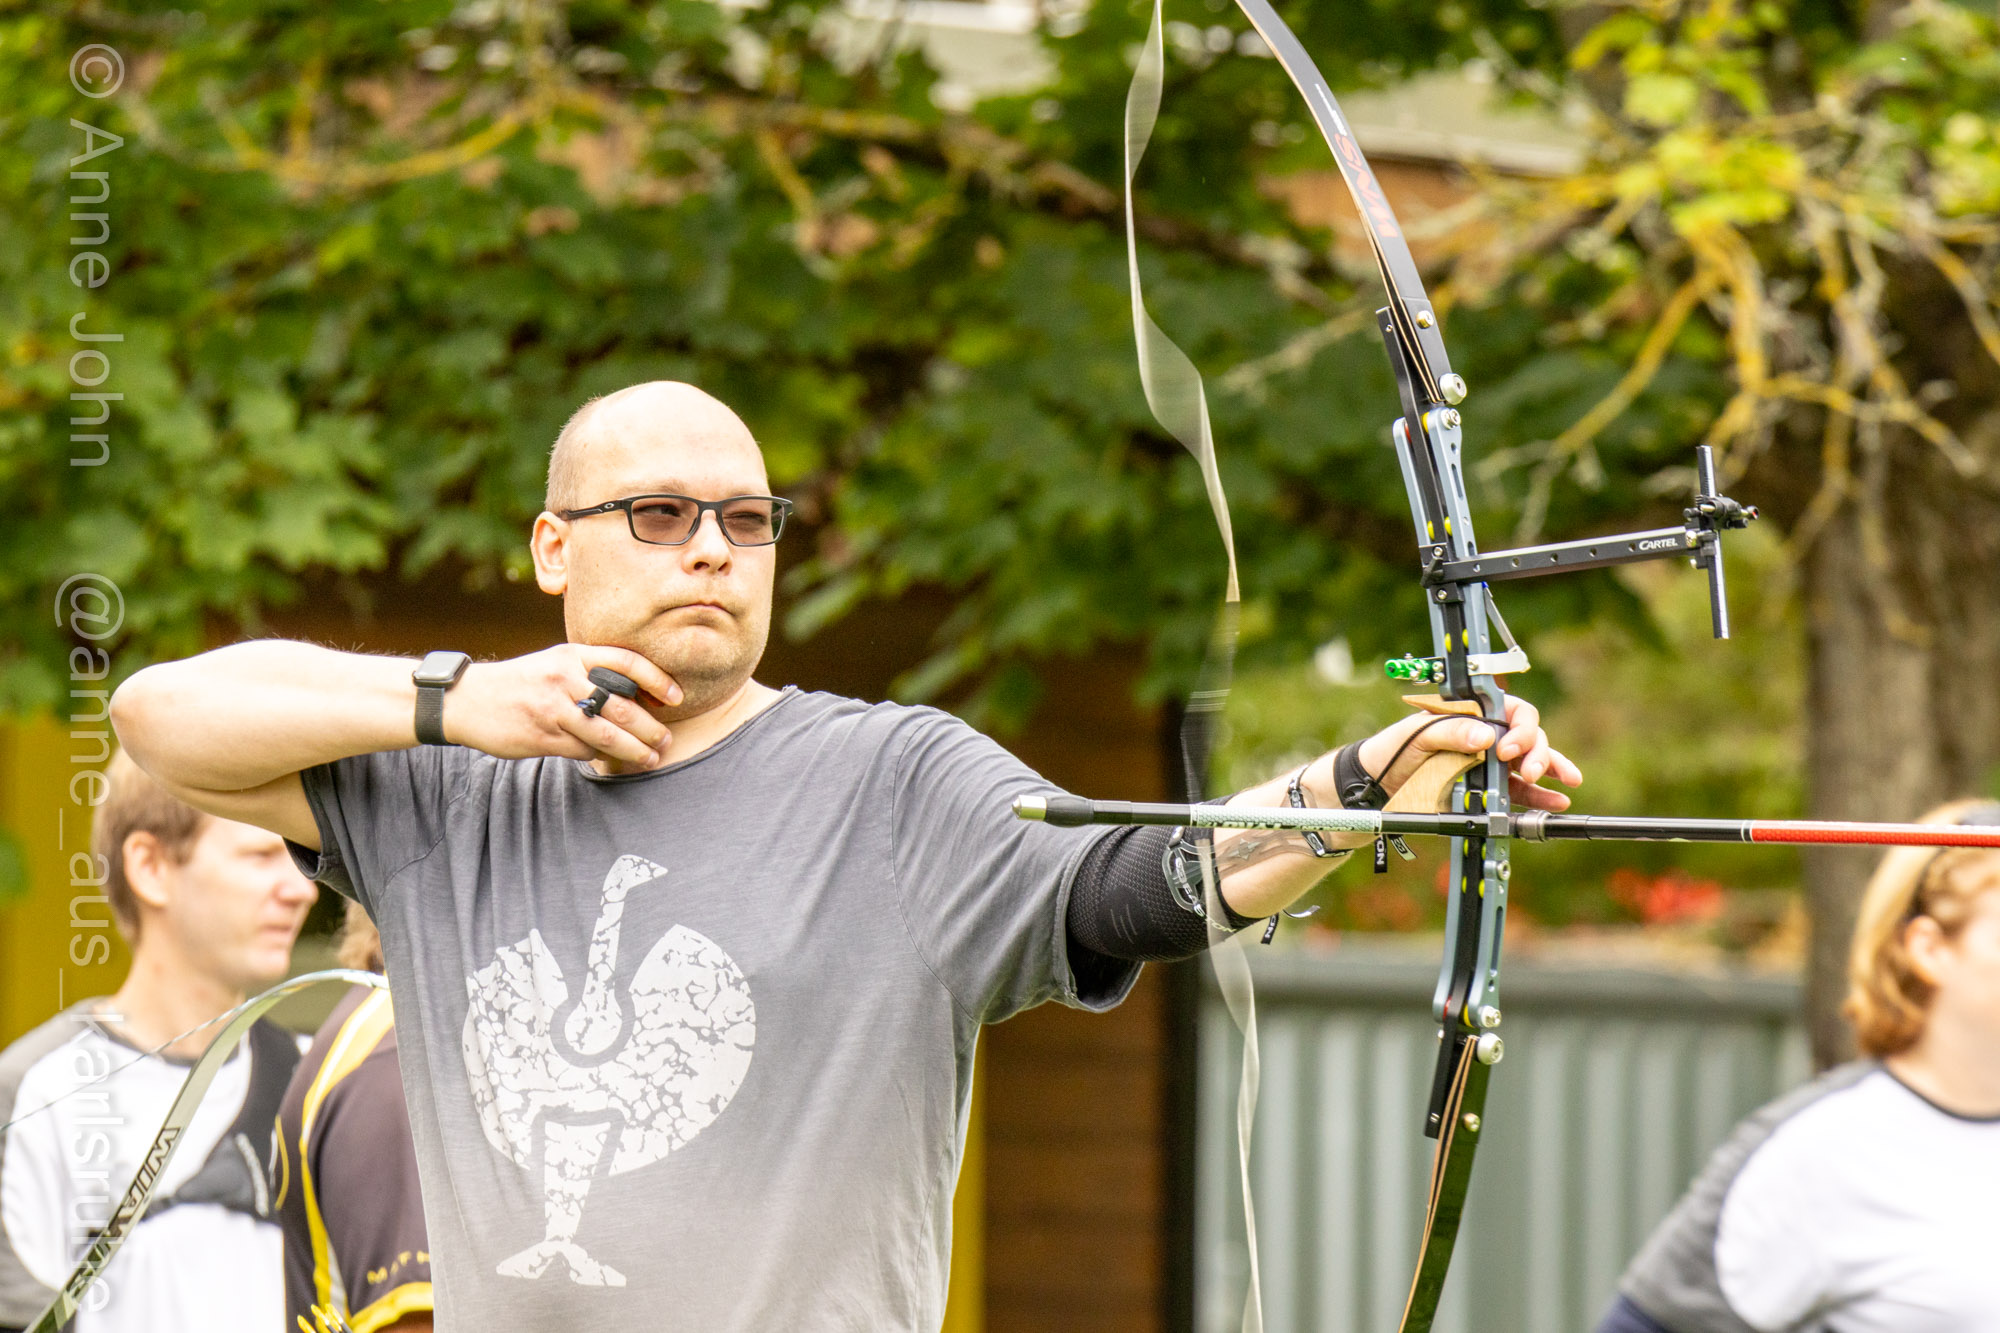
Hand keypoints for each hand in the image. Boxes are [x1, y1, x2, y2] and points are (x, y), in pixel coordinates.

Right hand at [442, 645, 682, 768]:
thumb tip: (636, 694)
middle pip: (622, 707)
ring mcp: (553, 709)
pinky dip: (601, 757)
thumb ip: (590, 672)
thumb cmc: (521, 682)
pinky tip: (613, 760)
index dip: (657, 680)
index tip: (677, 697)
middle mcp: (565, 679)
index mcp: (572, 655)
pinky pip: (583, 751)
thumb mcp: (555, 662)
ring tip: (651, 758)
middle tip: (666, 740)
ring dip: (635, 751)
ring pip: (606, 735)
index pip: (626, 662)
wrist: (467, 700)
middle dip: (651, 728)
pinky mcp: (543, 737)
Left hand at [1354, 695, 1580, 811]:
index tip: (1506, 749)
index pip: (1511, 710)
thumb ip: (1452, 731)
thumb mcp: (1416, 735)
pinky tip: (1556, 800)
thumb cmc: (1390, 751)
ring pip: (1529, 761)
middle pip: (1527, 735)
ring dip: (1549, 769)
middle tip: (1527, 771)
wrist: (1372, 787)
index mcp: (1469, 713)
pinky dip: (1539, 795)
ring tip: (1563, 783)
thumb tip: (1488, 736)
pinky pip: (1519, 790)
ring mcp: (1487, 762)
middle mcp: (1484, 734)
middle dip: (1536, 751)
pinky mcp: (1486, 788)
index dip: (1519, 727)